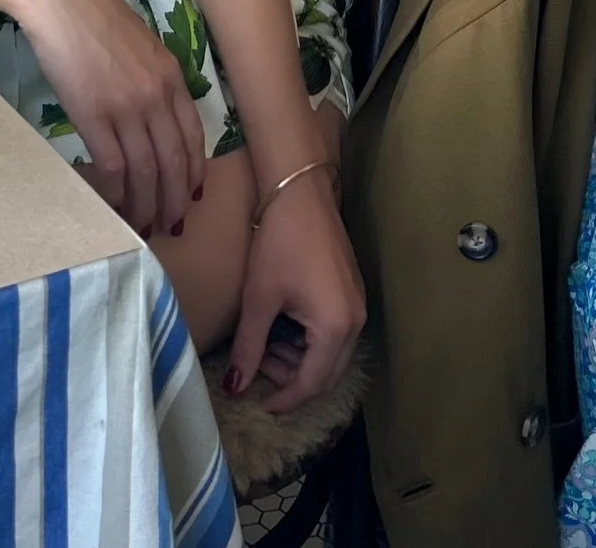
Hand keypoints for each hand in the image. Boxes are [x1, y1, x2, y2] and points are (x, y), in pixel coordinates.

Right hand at [16, 0, 205, 239]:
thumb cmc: (95, 17)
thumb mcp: (141, 47)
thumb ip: (153, 81)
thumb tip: (152, 119)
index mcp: (172, 76)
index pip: (194, 136)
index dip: (194, 172)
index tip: (192, 195)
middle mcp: (158, 94)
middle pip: (175, 161)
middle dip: (174, 198)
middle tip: (168, 224)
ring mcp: (128, 106)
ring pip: (147, 171)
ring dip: (146, 204)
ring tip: (142, 224)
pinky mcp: (95, 115)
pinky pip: (115, 167)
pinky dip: (117, 192)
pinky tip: (114, 204)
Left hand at [228, 165, 365, 413]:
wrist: (301, 192)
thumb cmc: (279, 243)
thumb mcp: (260, 297)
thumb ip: (249, 347)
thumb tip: (236, 386)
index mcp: (335, 328)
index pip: (312, 383)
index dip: (284, 399)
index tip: (258, 403)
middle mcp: (356, 322)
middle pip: (328, 374)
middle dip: (293, 381)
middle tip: (258, 371)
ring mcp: (358, 306)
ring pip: (333, 355)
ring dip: (301, 361)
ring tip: (266, 348)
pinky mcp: (353, 292)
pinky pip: (336, 333)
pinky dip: (311, 342)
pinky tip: (285, 328)